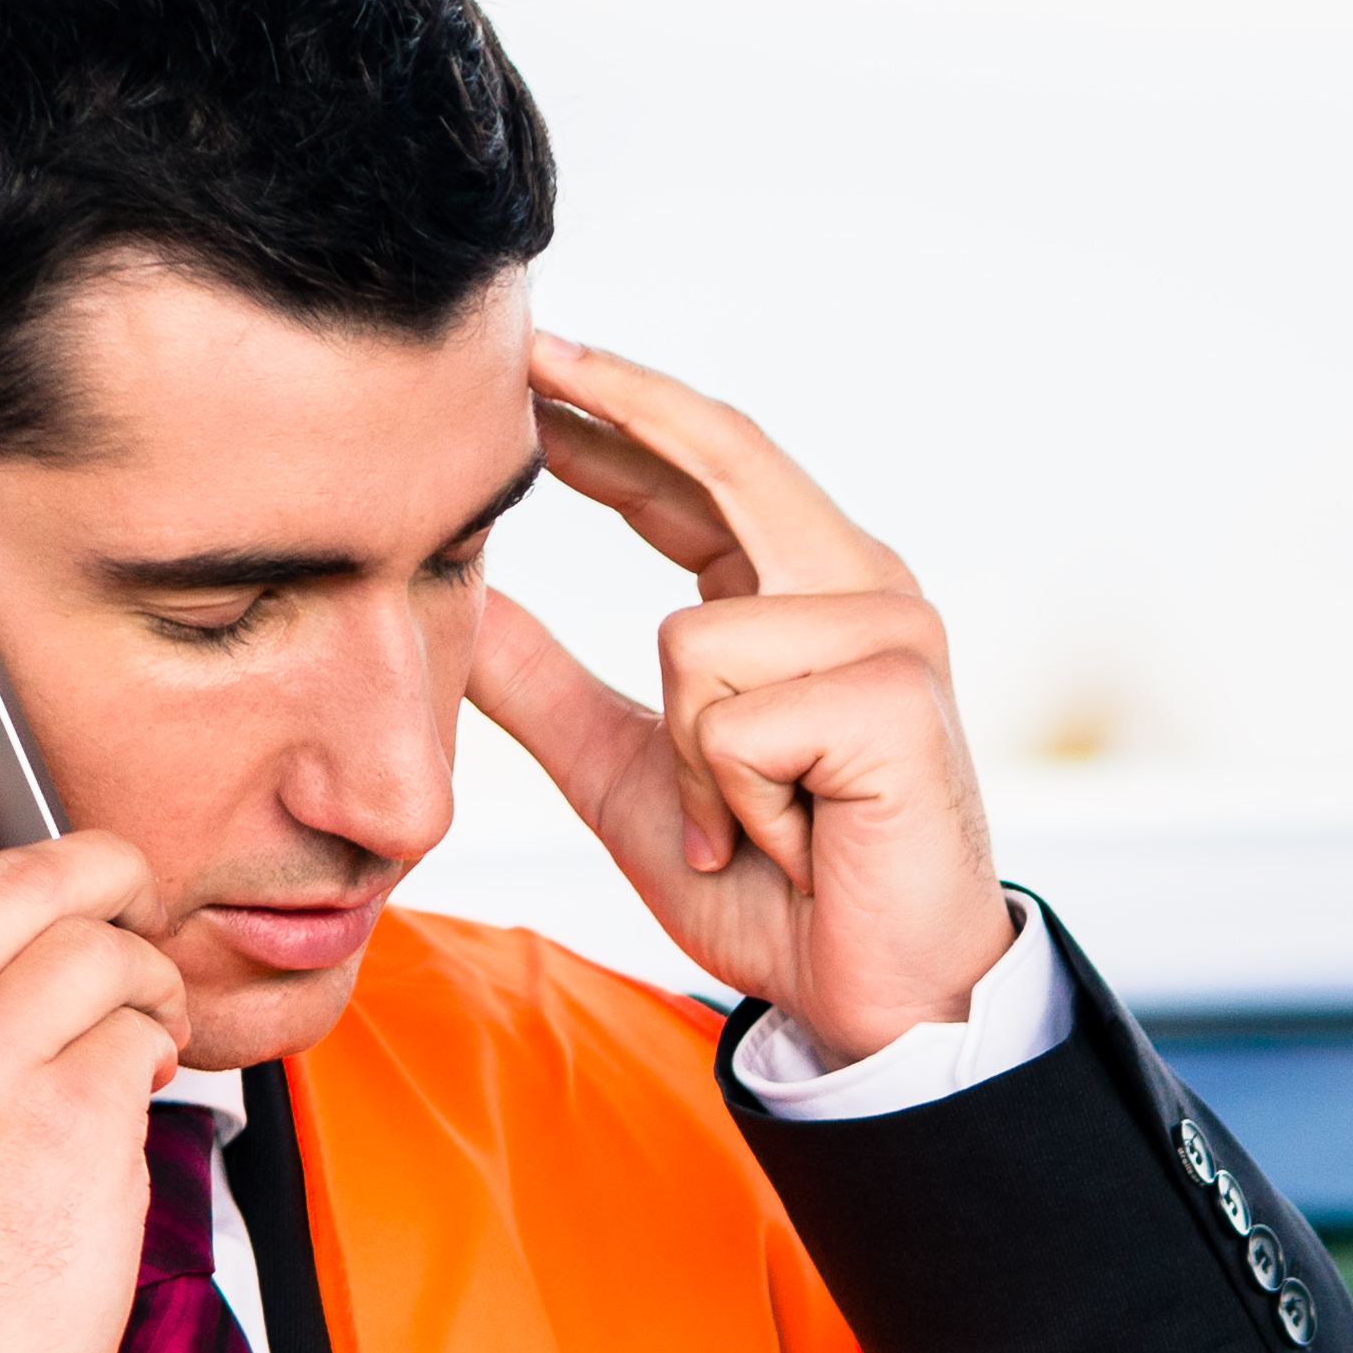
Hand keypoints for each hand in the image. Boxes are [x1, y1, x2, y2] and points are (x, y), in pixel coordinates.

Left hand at [471, 334, 1007, 1062]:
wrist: (869, 1002)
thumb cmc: (773, 895)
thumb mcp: (628, 774)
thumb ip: (545, 684)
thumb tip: (459, 601)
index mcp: (806, 593)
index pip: (704, 469)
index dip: (616, 412)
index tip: (529, 365)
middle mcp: (861, 590)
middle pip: (725, 457)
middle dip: (621, 403)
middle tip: (529, 350)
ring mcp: (890, 635)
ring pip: (690, 639)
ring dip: (685, 762)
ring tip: (753, 831)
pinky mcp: (894, 696)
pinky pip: (728, 716)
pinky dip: (729, 799)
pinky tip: (794, 843)